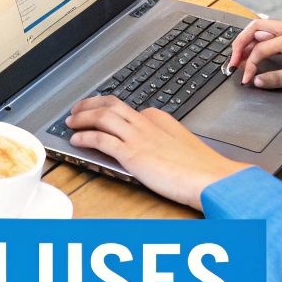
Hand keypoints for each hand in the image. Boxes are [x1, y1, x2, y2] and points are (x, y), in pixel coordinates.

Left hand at [64, 96, 249, 209]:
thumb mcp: (181, 146)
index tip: (98, 112)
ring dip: (81, 117)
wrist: (210, 177)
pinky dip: (84, 137)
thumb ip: (165, 142)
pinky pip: (100, 139)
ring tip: (70, 122)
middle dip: (89, 105)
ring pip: (101, 117)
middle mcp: (146, 122)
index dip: (106, 108)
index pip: (127, 108)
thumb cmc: (201, 168)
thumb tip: (153, 148)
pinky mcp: (131, 153)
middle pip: (110, 105)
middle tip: (76, 110)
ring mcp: (138, 136)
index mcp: (159, 118)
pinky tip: (76, 140)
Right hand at [226, 17, 281, 88]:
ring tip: (241, 58)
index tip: (247, 79)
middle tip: (233, 61)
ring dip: (250, 42)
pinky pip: (275, 33)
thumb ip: (279, 78)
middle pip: (256, 28)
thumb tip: (258, 81)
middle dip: (241, 44)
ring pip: (264, 29)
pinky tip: (259, 52)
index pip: (261, 48)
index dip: (250, 65)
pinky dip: (262, 42)